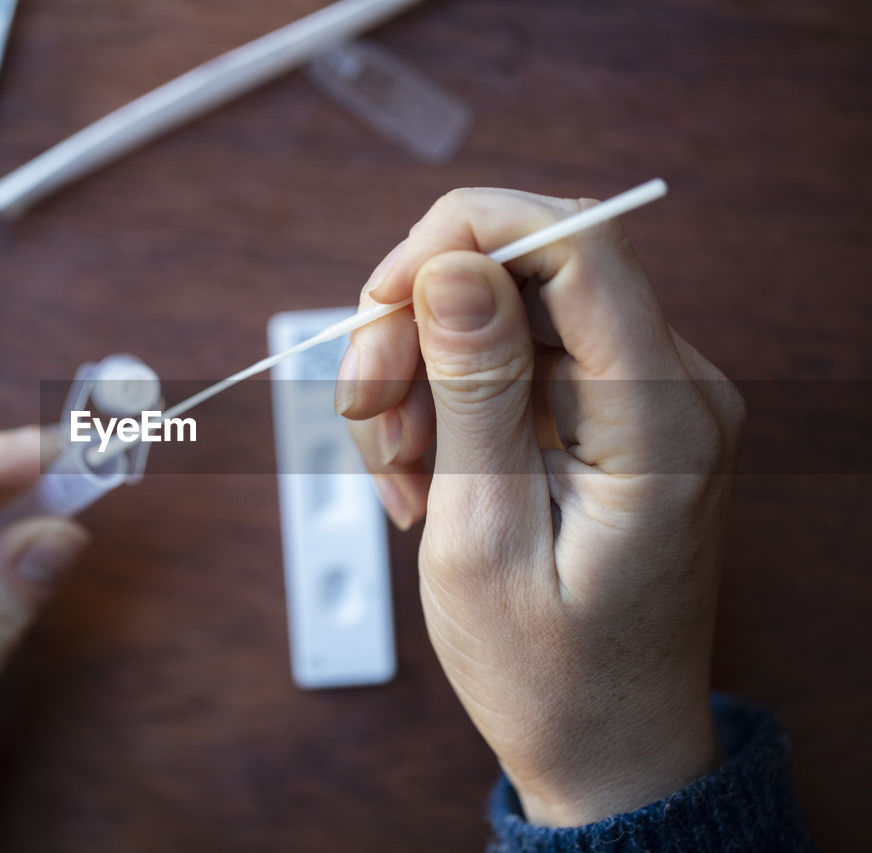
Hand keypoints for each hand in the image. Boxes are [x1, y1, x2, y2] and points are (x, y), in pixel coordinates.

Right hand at [337, 189, 745, 824]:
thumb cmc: (551, 670)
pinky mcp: (604, 415)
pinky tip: (420, 473)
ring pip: (499, 313)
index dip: (463, 236)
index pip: (577, 241)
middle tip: (364, 409)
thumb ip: (474, 389)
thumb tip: (453, 265)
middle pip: (525, 269)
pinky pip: (506, 362)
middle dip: (419, 322)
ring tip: (394, 469)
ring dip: (420, 372)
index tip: (379, 298)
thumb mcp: (485, 534)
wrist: (603, 744)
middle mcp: (668, 388)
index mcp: (661, 418)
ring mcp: (638, 399)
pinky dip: (443, 403)